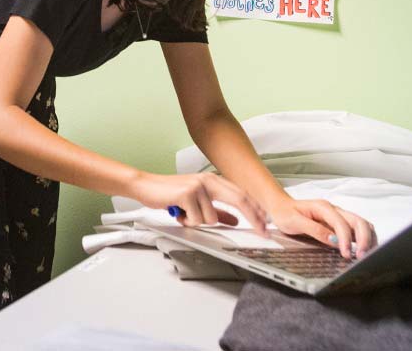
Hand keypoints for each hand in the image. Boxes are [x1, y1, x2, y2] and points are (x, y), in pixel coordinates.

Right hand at [129, 171, 268, 234]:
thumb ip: (218, 210)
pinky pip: (197, 219)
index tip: (265, 224)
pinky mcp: (187, 194)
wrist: (146, 186)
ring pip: (212, 218)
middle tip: (263, 232)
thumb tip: (236, 220)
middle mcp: (208, 180)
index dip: (256, 210)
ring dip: (198, 222)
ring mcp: (198, 186)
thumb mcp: (198, 202)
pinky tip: (178, 213)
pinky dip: (187, 221)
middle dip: (254, 218)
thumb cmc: (170, 194)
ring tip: (185, 214)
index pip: (242, 195)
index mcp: (214, 180)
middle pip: (240, 199)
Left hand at [269, 199, 376, 258]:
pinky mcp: (339, 223)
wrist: (281, 207)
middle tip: (361, 256)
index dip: (346, 239)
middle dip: (363, 239)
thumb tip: (334, 240)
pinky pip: (357, 229)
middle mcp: (334, 210)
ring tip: (365, 254)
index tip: (346, 254)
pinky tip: (362, 249)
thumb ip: (314, 230)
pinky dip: (364, 238)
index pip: (341, 223)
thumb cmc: (285, 213)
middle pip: (358, 221)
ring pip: (361, 224)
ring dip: (367, 239)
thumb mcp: (295, 222)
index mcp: (323, 207)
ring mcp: (338, 216)